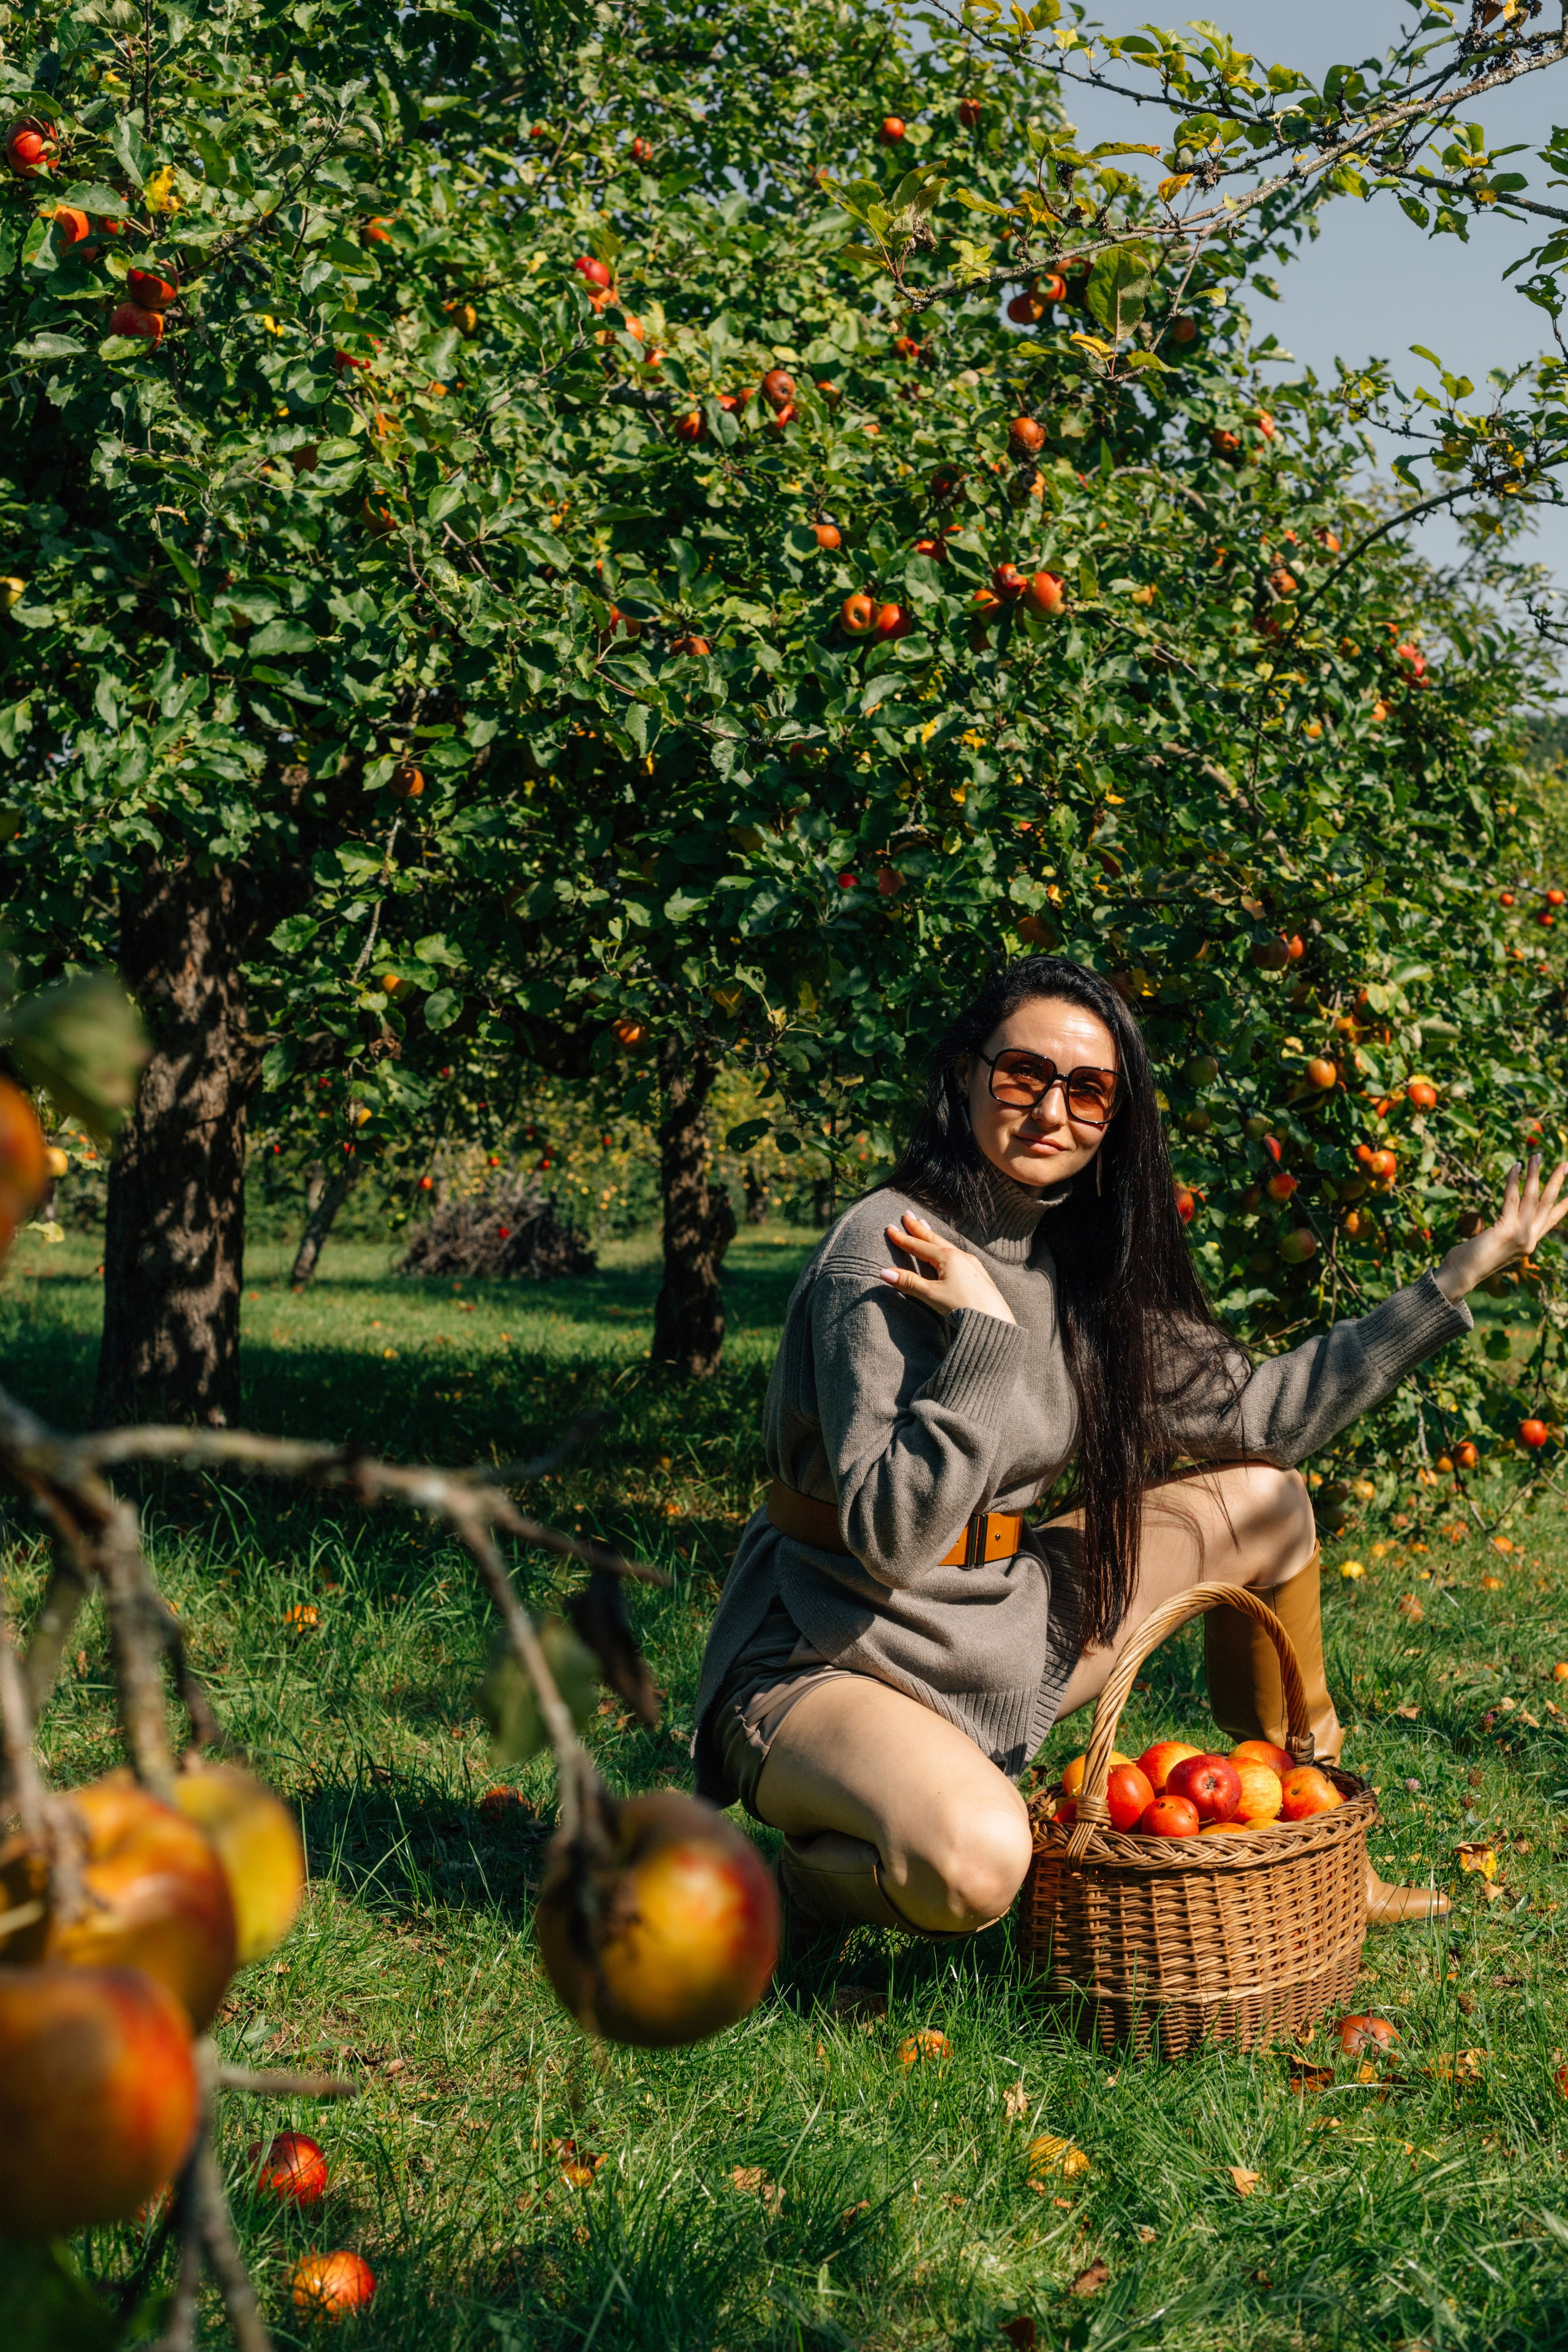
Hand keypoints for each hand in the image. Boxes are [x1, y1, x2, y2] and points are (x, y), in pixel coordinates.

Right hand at [880, 1211, 1016, 1323]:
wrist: (994, 1321)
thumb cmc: (963, 1307)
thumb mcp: (932, 1295)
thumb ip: (909, 1283)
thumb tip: (884, 1272)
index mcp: (947, 1258)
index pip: (918, 1246)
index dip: (902, 1238)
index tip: (890, 1227)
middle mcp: (960, 1256)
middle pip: (934, 1239)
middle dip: (919, 1227)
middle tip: (908, 1215)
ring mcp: (971, 1264)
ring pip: (947, 1245)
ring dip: (933, 1236)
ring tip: (925, 1226)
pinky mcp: (979, 1273)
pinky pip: (958, 1254)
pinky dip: (946, 1247)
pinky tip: (948, 1250)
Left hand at [1434, 1154, 1567, 1303]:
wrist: (1461, 1276)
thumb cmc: (1472, 1259)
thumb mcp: (1496, 1244)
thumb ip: (1506, 1232)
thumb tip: (1504, 1220)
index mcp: (1529, 1242)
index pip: (1551, 1221)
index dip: (1563, 1206)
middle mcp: (1529, 1239)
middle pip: (1548, 1205)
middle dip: (1557, 1182)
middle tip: (1565, 1164)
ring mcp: (1520, 1235)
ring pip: (1532, 1198)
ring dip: (1535, 1174)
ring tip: (1536, 1156)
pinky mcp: (1506, 1230)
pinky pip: (1512, 1198)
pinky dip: (1514, 1181)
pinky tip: (1515, 1167)